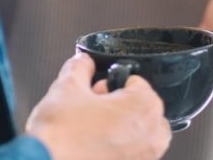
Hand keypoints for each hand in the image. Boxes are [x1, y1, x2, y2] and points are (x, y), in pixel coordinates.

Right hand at [26, 54, 170, 159]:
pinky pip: (129, 154)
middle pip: (139, 108)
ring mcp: (145, 158)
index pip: (135, 82)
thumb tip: (84, 62)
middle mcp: (152, 135)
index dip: (110, 84)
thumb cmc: (60, 138)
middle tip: (90, 111)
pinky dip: (114, 149)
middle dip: (116, 106)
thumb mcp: (67, 87)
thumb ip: (80, 67)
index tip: (96, 92)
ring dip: (116, 128)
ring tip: (88, 130)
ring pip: (135, 133)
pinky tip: (91, 147)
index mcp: (145, 107)